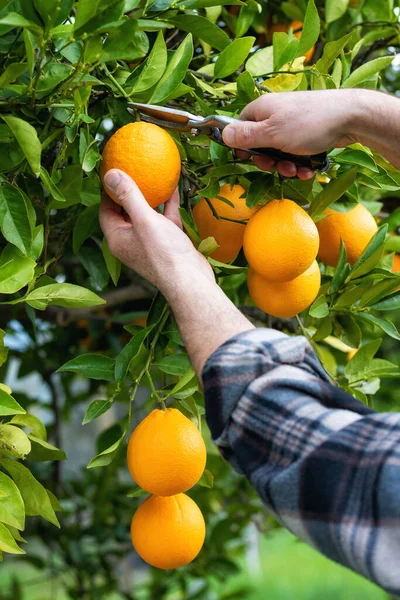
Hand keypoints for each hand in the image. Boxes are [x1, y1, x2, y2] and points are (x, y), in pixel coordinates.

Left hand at [99, 169, 213, 294]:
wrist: (190, 281)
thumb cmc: (164, 253)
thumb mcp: (144, 220)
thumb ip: (128, 196)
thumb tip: (110, 173)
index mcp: (117, 238)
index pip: (106, 210)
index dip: (108, 190)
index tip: (113, 170)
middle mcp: (130, 241)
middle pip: (124, 212)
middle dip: (128, 191)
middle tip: (132, 169)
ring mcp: (149, 243)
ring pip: (146, 215)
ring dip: (149, 196)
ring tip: (151, 175)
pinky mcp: (167, 243)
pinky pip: (163, 220)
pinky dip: (167, 205)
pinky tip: (173, 188)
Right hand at [222, 89, 359, 179]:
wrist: (349, 117)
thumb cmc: (308, 123)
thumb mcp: (272, 133)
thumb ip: (246, 135)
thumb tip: (222, 133)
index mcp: (261, 110)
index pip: (240, 127)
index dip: (242, 146)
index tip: (249, 159)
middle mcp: (275, 115)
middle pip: (260, 144)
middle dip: (269, 161)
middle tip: (277, 167)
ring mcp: (292, 124)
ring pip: (279, 152)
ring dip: (286, 166)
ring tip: (298, 170)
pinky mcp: (307, 133)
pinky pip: (296, 152)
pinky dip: (301, 163)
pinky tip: (309, 168)